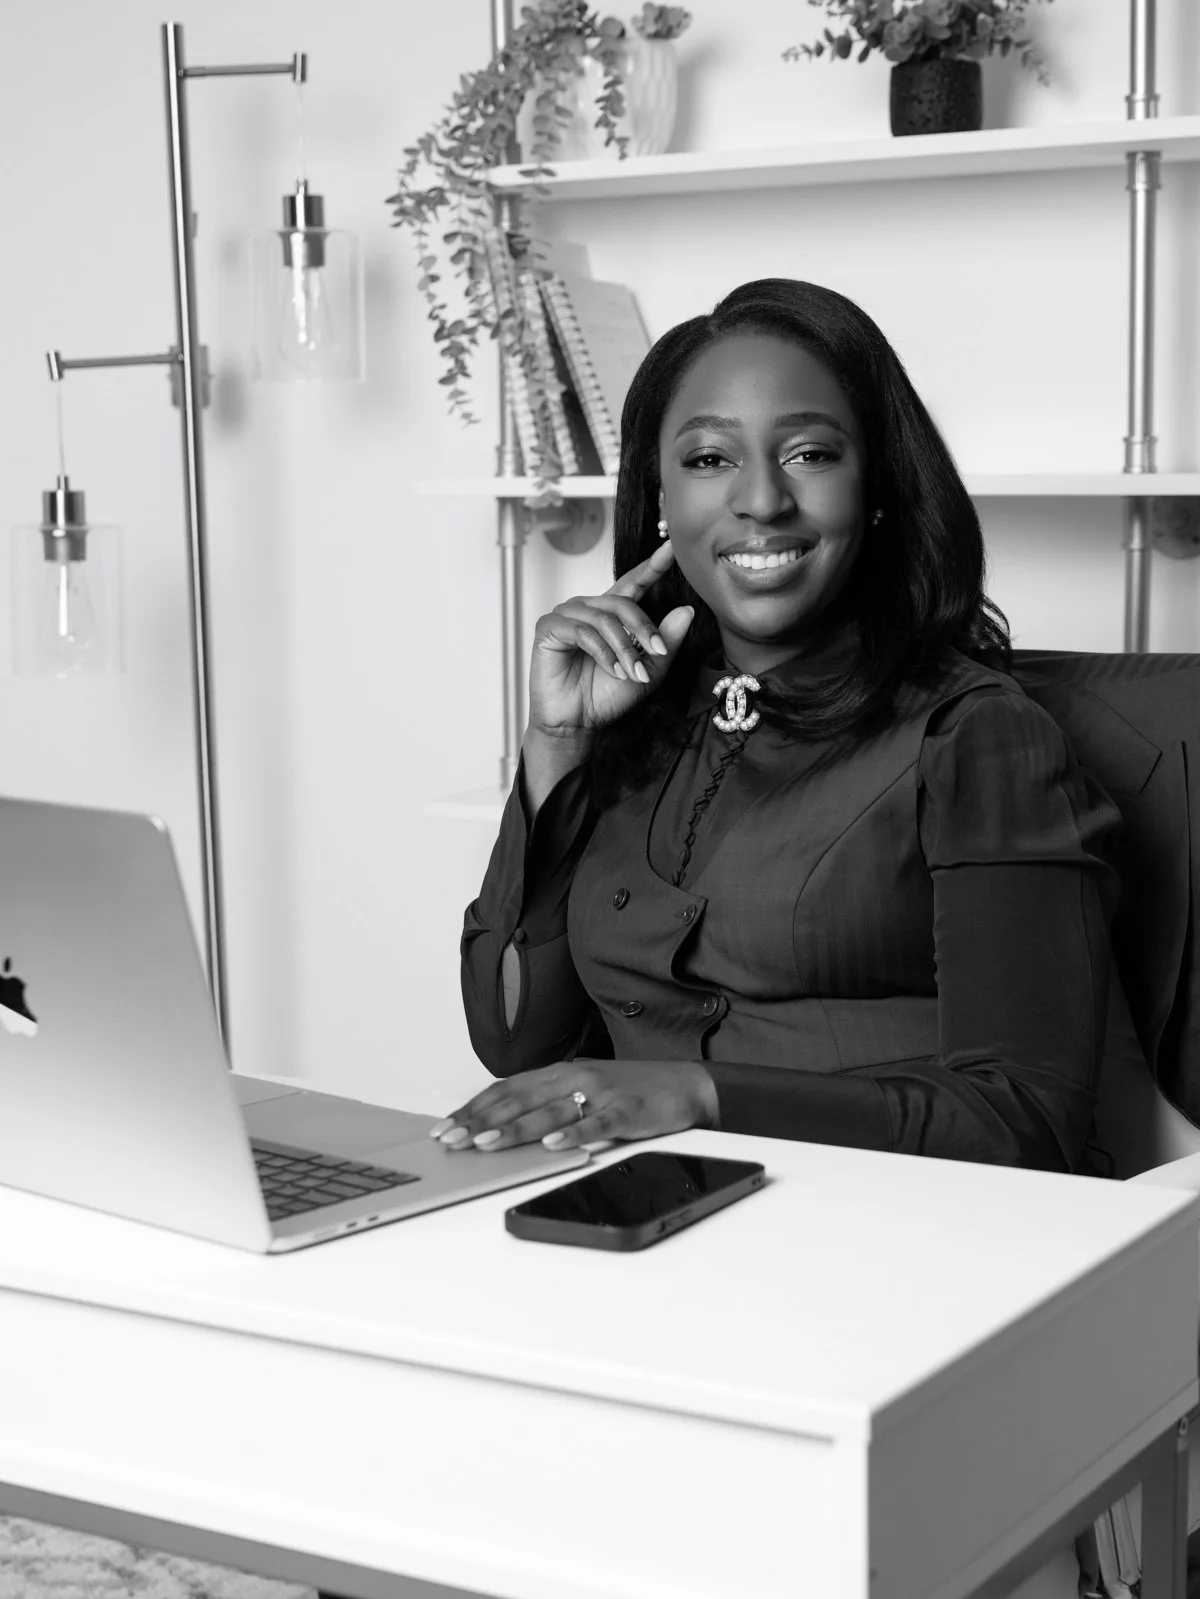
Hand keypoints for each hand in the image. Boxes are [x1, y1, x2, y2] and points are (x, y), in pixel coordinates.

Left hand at [428, 1059, 718, 1152]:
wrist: (684, 1084)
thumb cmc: (628, 1091)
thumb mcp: (581, 1089)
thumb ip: (546, 1103)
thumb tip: (499, 1125)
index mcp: (559, 1072)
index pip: (506, 1089)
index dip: (474, 1108)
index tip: (445, 1127)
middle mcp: (574, 1078)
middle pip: (520, 1100)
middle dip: (481, 1121)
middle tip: (451, 1139)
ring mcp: (601, 1094)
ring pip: (551, 1113)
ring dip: (517, 1128)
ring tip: (487, 1143)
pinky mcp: (627, 1111)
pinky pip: (598, 1125)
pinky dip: (575, 1135)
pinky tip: (555, 1145)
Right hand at [528, 540, 694, 736]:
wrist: (578, 724)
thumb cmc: (607, 696)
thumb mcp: (649, 671)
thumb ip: (666, 642)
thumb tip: (686, 610)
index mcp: (612, 614)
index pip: (635, 582)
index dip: (653, 565)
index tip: (672, 547)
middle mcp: (589, 609)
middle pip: (623, 601)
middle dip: (644, 628)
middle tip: (657, 652)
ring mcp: (567, 615)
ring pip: (604, 617)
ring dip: (624, 647)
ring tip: (632, 672)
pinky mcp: (549, 628)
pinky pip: (581, 630)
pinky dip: (601, 651)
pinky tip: (611, 669)